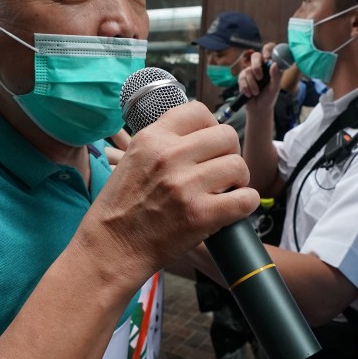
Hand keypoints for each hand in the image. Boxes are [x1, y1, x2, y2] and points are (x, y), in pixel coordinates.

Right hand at [76, 101, 258, 287]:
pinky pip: (245, 198)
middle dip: (230, 153)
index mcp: (152, 138)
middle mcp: (169, 156)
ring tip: (225, 191)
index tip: (210, 145)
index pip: (199, 111)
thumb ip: (163, 143)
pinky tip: (233, 208)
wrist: (111, 247)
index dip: (212, 127)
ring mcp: (185, 185)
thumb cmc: (121, 207)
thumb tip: (199, 134)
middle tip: (221, 172)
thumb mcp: (132, 159)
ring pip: (238, 166)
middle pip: (227, 136)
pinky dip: (246, 203)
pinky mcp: (200, 214)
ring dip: (238, 180)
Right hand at [236, 42, 282, 114]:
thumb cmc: (269, 97)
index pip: (270, 50)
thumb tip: (275, 64)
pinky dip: (246, 87)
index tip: (267, 58)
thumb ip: (276, 76)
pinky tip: (249, 94)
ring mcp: (251, 71)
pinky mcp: (242, 78)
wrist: (258, 108)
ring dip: (252, 84)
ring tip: (256, 92)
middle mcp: (261, 66)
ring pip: (248, 70)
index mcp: (271, 65)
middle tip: (260, 77)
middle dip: (256, 67)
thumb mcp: (275, 87)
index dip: (268, 50)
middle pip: (255, 55)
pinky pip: (241, 78)